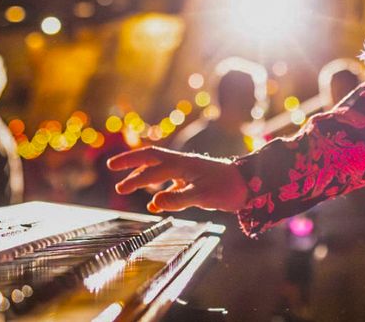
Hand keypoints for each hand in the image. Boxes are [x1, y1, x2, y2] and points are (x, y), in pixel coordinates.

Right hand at [107, 146, 248, 213]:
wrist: (250, 186)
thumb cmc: (228, 188)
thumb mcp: (202, 195)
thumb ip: (177, 199)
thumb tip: (153, 202)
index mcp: (182, 163)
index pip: (151, 164)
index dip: (132, 169)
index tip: (115, 177)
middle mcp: (183, 164)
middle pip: (152, 160)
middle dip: (132, 165)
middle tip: (113, 172)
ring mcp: (189, 171)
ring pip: (160, 171)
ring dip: (144, 178)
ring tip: (129, 186)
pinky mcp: (196, 181)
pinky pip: (172, 182)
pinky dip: (160, 191)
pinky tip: (156, 202)